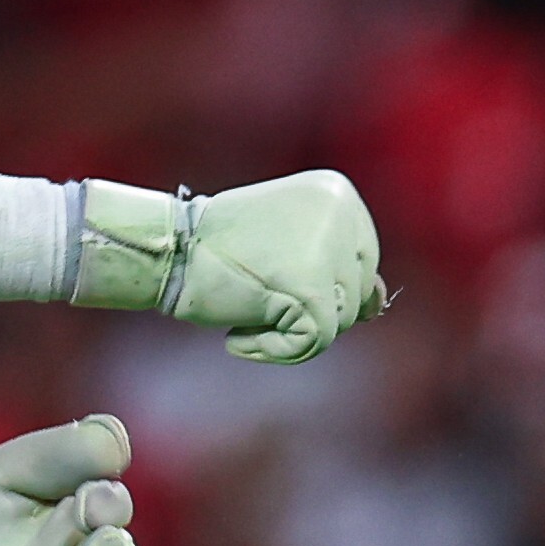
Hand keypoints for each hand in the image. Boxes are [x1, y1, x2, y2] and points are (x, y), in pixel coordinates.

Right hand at [83, 173, 387, 363]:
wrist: (168, 252)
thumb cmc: (220, 253)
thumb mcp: (289, 246)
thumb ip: (337, 267)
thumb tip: (377, 303)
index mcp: (339, 194)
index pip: (363, 262)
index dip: (319, 287)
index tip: (268, 273)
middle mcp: (342, 213)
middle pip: (356, 294)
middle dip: (309, 309)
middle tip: (255, 289)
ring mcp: (329, 249)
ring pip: (339, 323)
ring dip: (290, 329)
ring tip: (247, 303)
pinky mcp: (312, 287)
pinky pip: (315, 343)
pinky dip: (275, 351)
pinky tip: (239, 333)